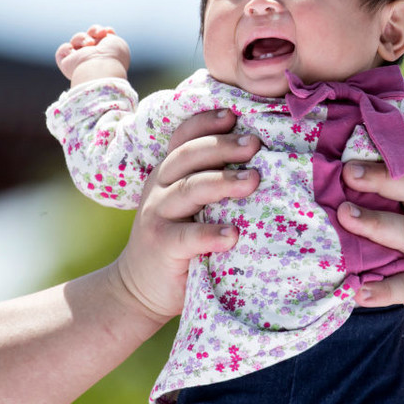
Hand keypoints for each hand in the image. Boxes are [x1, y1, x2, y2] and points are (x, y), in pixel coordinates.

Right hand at [55, 24, 131, 82]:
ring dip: (83, 38)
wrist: (102, 66)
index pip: (101, 38)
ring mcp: (80, 61)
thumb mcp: (117, 42)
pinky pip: (62, 52)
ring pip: (76, 39)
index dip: (102, 31)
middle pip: (88, 36)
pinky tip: (74, 52)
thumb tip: (103, 33)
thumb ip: (109, 36)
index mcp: (106, 55)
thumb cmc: (112, 56)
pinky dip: (66, 49)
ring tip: (90, 44)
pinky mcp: (67, 64)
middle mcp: (93, 58)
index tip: (107, 31)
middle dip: (94, 31)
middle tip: (100, 34)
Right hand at [115, 109, 261, 320]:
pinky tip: (233, 235)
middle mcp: (160, 187)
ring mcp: (157, 215)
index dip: (206, 123)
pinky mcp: (161, 245)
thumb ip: (211, 184)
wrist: (139, 288)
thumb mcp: (189, 206)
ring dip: (223, 182)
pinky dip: (210, 234)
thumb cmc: (179, 241)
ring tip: (253, 180)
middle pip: (189, 156)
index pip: (184, 137)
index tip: (234, 115)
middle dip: (223, 146)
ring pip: (190, 189)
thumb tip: (263, 163)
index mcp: (169, 172)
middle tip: (255, 144)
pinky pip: (187, 236)